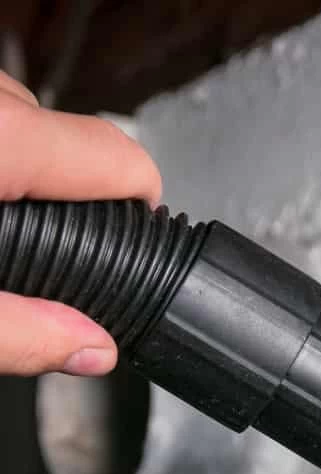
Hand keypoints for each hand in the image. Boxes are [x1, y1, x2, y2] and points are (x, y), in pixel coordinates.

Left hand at [0, 69, 160, 376]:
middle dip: (73, 193)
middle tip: (44, 242)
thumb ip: (19, 334)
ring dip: (26, 164)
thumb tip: (92, 349)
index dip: (143, 207)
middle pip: (75, 139)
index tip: (137, 235)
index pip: (124, 162)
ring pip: (24, 113)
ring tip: (0, 211)